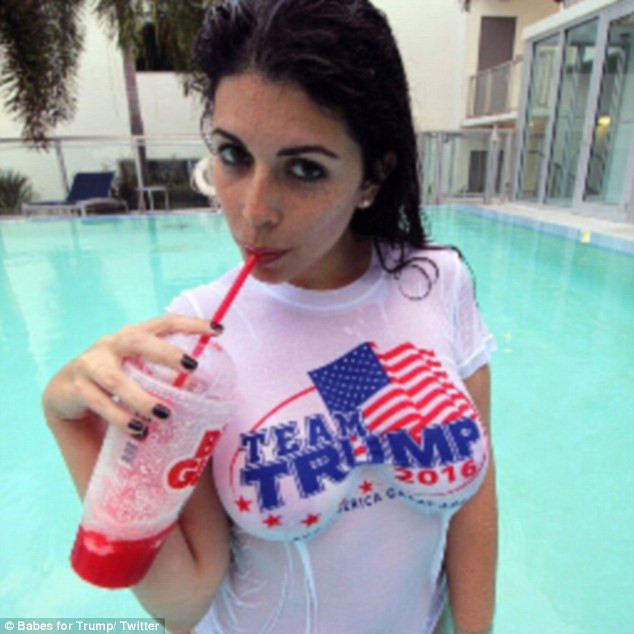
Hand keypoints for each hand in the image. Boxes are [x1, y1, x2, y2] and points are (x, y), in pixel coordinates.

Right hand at [42, 315, 217, 434]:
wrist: (66, 394)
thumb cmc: (114, 381)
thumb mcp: (137, 370)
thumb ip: (163, 375)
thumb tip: (209, 394)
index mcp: (134, 336)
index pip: (165, 322)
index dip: (191, 324)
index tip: (218, 329)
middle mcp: (112, 344)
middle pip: (139, 342)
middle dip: (167, 353)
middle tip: (192, 367)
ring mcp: (91, 364)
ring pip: (117, 381)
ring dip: (142, 399)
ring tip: (164, 415)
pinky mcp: (76, 388)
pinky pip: (100, 403)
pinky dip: (121, 418)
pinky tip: (139, 431)